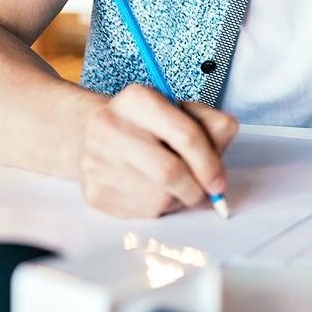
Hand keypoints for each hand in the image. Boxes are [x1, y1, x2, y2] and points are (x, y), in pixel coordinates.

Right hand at [76, 83, 238, 218]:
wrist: (91, 135)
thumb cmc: (147, 125)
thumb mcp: (182, 112)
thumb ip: (212, 128)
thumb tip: (218, 170)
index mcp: (139, 99)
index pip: (187, 136)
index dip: (210, 164)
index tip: (219, 181)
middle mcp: (111, 126)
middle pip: (170, 173)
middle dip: (196, 189)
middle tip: (204, 193)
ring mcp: (97, 161)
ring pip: (158, 198)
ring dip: (177, 199)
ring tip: (173, 186)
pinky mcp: (94, 192)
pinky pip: (141, 212)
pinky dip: (158, 208)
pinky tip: (151, 190)